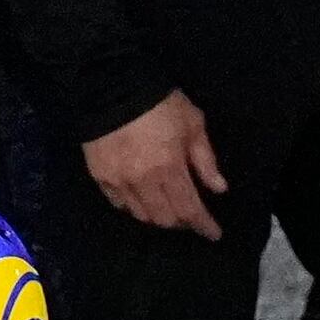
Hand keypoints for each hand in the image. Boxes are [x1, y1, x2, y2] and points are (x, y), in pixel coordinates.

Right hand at [83, 89, 229, 236]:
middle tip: (191, 216)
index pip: (189, 208)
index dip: (203, 225)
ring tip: (167, 208)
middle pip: (165, 218)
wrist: (113, 85)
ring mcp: (119, 182)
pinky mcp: (100, 177)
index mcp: (169, 168)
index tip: (214, 234)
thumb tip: (219, 189)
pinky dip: (133, 207)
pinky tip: (141, 200)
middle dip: (182, 222)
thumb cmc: (160, 102)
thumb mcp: (192, 123)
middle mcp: (143, 183)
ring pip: (142, 216)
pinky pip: (119, 204)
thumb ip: (205, 160)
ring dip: (158, 217)